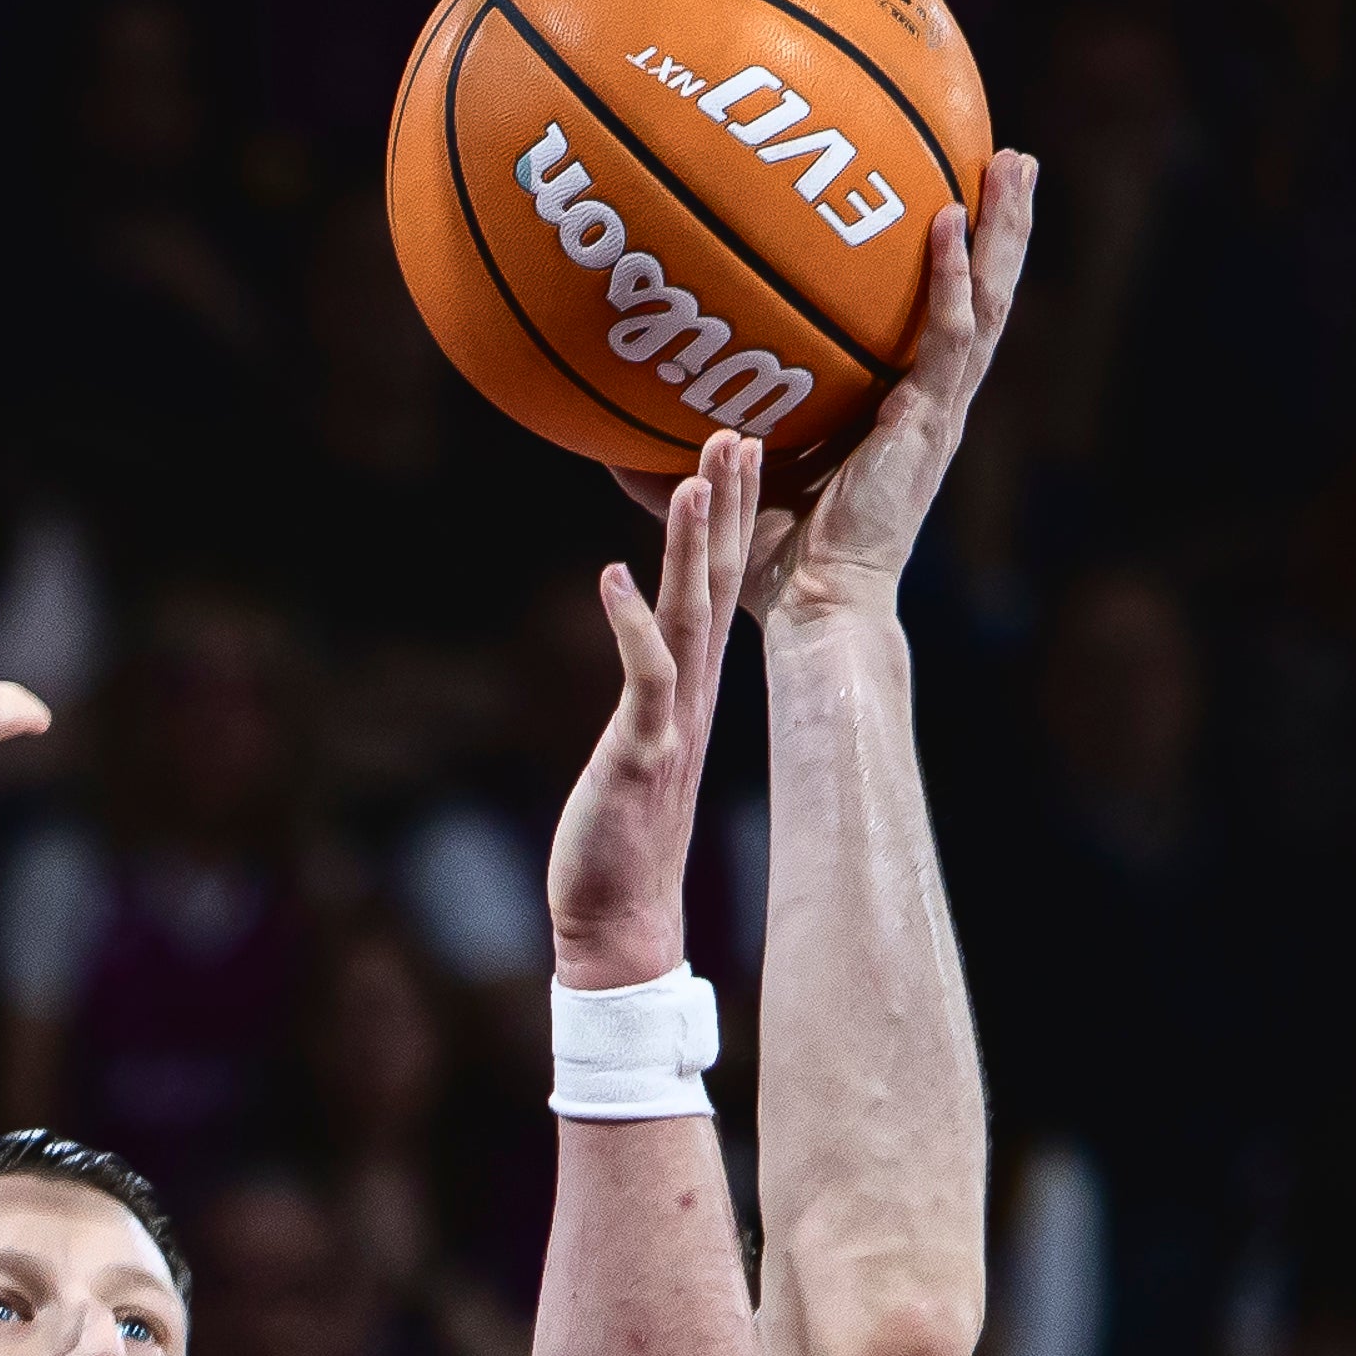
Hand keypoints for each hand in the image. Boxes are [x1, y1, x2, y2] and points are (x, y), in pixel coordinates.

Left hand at [545, 431, 762, 986]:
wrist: (620, 922)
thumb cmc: (621, 843)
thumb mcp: (640, 751)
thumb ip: (649, 699)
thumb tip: (651, 661)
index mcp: (693, 693)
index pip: (721, 591)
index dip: (731, 522)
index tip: (742, 455)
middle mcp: (691, 698)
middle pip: (717, 586)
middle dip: (726, 509)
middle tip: (737, 434)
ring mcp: (671, 723)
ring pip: (688, 619)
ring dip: (693, 549)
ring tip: (696, 480)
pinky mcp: (643, 754)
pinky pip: (642, 679)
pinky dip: (629, 625)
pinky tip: (613, 575)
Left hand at [617, 158, 1033, 625]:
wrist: (817, 609)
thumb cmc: (776, 564)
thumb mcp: (726, 483)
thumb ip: (682, 445)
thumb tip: (608, 420)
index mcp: (898, 410)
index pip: (932, 322)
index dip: (948, 265)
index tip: (948, 196)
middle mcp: (929, 404)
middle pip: (979, 297)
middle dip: (998, 226)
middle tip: (1010, 154)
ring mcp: (937, 413)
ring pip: (987, 305)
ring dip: (1003, 232)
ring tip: (1015, 161)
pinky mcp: (931, 426)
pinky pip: (950, 339)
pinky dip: (952, 278)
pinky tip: (949, 221)